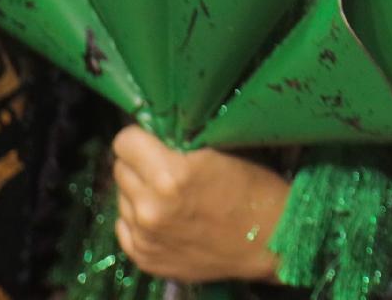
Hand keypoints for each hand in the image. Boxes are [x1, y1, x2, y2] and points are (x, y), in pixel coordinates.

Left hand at [111, 125, 288, 282]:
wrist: (272, 241)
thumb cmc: (255, 190)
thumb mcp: (220, 153)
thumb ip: (179, 145)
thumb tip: (152, 134)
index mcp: (171, 175)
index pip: (125, 142)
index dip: (142, 137)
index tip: (155, 139)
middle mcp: (150, 208)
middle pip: (120, 169)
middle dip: (140, 163)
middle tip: (166, 166)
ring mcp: (145, 237)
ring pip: (122, 197)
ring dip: (141, 191)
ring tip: (171, 194)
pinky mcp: (145, 257)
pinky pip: (125, 226)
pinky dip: (140, 219)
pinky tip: (166, 217)